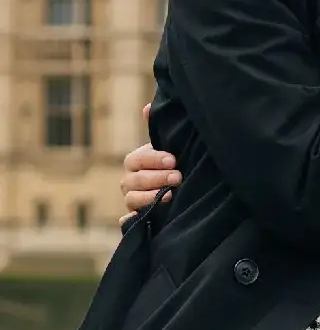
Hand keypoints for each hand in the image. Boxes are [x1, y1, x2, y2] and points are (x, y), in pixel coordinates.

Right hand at [119, 103, 181, 221]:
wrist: (182, 186)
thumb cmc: (174, 163)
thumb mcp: (169, 145)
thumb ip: (158, 128)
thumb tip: (148, 108)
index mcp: (135, 163)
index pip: (136, 160)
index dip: (153, 160)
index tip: (173, 160)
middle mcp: (130, 182)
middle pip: (133, 181)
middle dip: (156, 178)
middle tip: (178, 176)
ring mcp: (132, 201)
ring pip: (131, 200)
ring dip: (150, 197)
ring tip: (171, 195)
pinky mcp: (138, 218)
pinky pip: (127, 222)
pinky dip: (130, 221)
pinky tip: (140, 218)